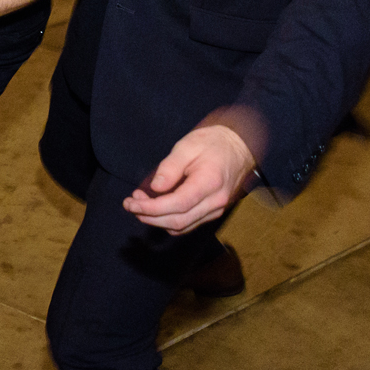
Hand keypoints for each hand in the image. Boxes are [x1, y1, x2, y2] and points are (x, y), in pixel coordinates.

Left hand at [123, 124, 256, 233]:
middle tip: (130, 204)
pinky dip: (169, 220)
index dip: (150, 209)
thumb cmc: (212, 143)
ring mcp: (216, 209)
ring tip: (140, 204)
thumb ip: (170, 167)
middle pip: (178, 221)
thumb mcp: (187, 146)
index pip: (177, 205)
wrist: (239, 146)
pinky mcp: (214, 212)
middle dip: (149, 217)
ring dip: (157, 220)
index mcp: (209, 183)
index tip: (130, 203)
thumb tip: (156, 188)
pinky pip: (189, 224)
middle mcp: (215, 202)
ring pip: (183, 226)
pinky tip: (156, 208)